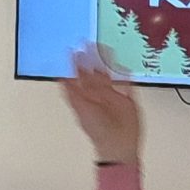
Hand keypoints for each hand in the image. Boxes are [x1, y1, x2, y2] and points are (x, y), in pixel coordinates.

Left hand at [62, 48, 141, 164]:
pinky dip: (125, 75)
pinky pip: (126, 84)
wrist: (118, 145)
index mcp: (86, 98)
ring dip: (106, 63)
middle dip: (90, 59)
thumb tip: (61, 78)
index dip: (76, 65)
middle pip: (93, 74)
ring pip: (109, 76)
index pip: (79, 78)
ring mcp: (113, 97)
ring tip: (102, 49)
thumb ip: (72, 94)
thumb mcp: (81, 110)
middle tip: (86, 45)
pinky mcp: (127, 100)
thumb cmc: (98, 131)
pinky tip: (123, 66)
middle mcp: (98, 96)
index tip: (73, 51)